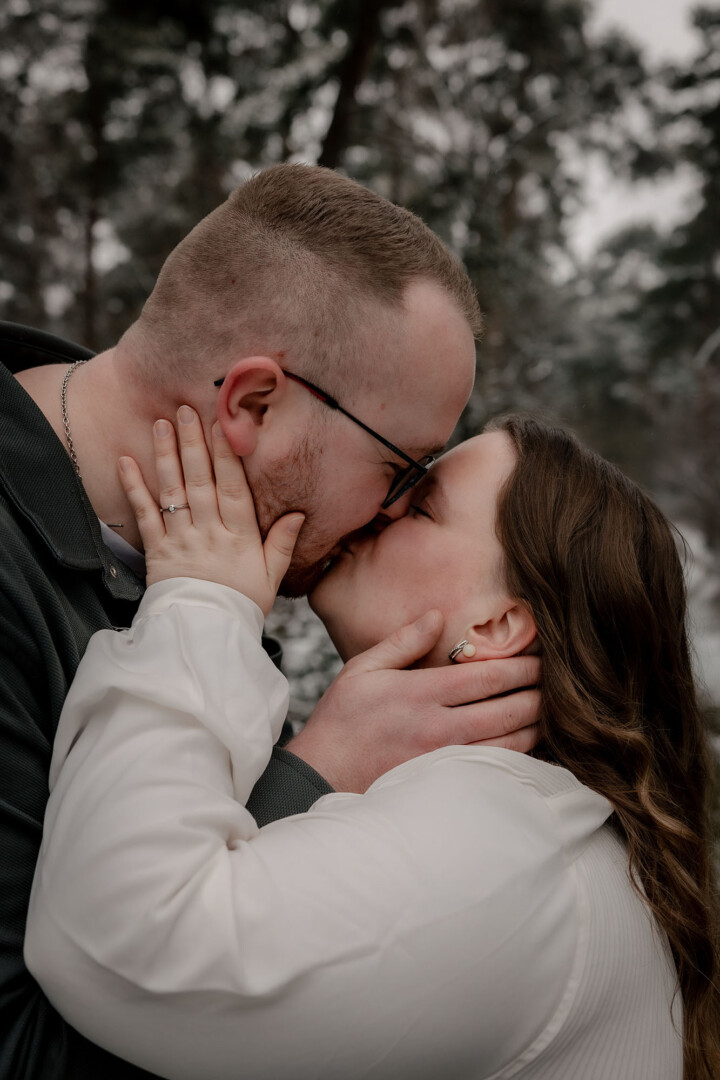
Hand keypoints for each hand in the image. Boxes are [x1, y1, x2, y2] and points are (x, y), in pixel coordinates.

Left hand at [117, 406, 303, 615]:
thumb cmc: (242, 605)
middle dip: (193, 444)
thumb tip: (297, 514)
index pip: (232, 488)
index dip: (226, 455)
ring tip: (161, 424)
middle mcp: (209, 533)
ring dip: (166, 456)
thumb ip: (282, 544)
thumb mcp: (271, 578)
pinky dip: (134, 488)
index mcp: (240, 537)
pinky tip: (126, 461)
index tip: (221, 425)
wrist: (206, 636)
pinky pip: (144, 516)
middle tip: (186, 410)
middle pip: (200, 481)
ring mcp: (181, 541)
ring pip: (173, 492)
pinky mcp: (157, 552)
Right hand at [285, 611, 540, 792]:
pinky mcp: (445, 783)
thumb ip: (403, 641)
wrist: (320, 775)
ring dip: (536, 726)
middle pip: (508, 709)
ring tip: (552, 712)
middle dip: (539, 694)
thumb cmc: (341, 720)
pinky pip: (494, 769)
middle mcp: (438, 727)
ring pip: (509, 743)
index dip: (521, 666)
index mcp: (421, 693)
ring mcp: (445, 759)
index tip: (541, 657)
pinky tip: (529, 744)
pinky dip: (519, 755)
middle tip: (560, 683)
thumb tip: (437, 615)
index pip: (487, 677)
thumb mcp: (363, 669)